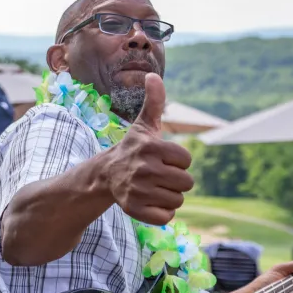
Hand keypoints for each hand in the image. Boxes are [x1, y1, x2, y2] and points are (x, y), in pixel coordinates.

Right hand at [104, 73, 193, 224]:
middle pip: (186, 182)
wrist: (106, 175)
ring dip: (169, 196)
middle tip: (159, 175)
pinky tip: (150, 202)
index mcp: (151, 147)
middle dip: (176, 180)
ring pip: (177, 200)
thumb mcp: (144, 126)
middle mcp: (144, 169)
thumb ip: (154, 101)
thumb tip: (153, 74)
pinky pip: (166, 217)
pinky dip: (162, 213)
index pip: (186, 160)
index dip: (178, 160)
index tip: (162, 158)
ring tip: (153, 187)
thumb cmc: (133, 148)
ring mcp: (139, 191)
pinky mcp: (135, 210)